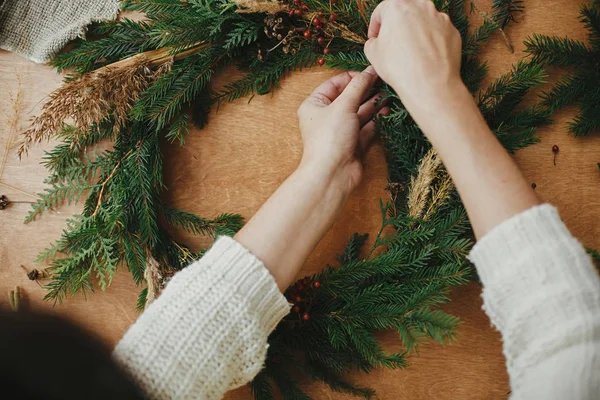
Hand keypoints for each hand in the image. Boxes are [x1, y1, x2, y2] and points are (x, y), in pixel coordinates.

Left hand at [297, 67, 389, 193]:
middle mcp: (326, 117)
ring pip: (359, 112)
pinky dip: (376, 119)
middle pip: (349, 97)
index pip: (334, 84)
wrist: (332, 174)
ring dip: (374, 103)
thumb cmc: (330, 138)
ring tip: (390, 94)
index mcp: (315, 105)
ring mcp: (340, 131)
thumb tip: (370, 70)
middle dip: (366, 90)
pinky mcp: (353, 144)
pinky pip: (366, 127)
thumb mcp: (343, 105)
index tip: (371, 72)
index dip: (353, 77)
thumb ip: (358, 86)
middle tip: (384, 81)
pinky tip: (387, 110)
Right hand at [364, 0, 463, 121]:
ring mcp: (440, 17)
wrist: (429, 84)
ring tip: (410, 52)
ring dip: (415, 33)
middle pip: (405, 12)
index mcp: (398, 5)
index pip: (381, 11)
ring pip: (423, 21)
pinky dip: (430, 42)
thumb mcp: (372, 54)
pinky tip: (424, 57)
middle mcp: (421, 5)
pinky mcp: (452, 31)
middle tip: (392, 42)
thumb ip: (372, 41)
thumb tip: (376, 42)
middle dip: (397, 25)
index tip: (374, 38)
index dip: (375, 26)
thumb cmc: (399, 67)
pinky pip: (437, 33)